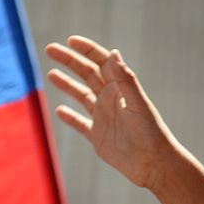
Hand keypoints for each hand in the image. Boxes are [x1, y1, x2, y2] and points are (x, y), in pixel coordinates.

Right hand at [44, 36, 178, 189]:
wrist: (154, 163)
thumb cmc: (150, 132)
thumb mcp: (137, 103)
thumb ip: (125, 79)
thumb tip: (113, 53)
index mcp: (121, 88)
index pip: (102, 62)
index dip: (87, 50)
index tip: (69, 40)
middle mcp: (111, 99)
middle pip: (87, 74)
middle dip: (70, 60)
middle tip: (50, 48)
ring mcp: (104, 117)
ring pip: (82, 96)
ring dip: (67, 84)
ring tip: (51, 74)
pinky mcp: (98, 136)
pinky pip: (80, 123)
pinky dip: (70, 117)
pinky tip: (59, 110)